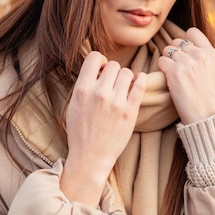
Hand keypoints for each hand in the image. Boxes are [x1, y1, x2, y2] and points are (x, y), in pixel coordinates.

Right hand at [61, 51, 146, 206]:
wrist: (91, 156)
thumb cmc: (80, 132)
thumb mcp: (73, 105)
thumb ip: (84, 86)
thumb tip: (96, 68)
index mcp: (82, 90)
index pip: (94, 57)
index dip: (99, 61)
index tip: (101, 69)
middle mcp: (99, 93)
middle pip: (113, 65)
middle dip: (113, 71)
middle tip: (112, 82)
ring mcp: (116, 102)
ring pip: (127, 72)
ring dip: (125, 77)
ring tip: (122, 87)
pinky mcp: (130, 111)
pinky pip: (140, 84)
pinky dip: (141, 79)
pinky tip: (138, 81)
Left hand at [158, 27, 214, 123]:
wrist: (208, 116)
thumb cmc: (210, 98)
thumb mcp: (214, 71)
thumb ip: (203, 57)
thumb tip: (189, 48)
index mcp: (210, 53)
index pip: (192, 32)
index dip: (185, 40)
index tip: (184, 51)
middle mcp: (198, 54)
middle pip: (177, 41)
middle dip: (175, 52)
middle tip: (178, 68)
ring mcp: (186, 62)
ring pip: (167, 50)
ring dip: (167, 60)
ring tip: (174, 74)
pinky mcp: (174, 72)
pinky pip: (161, 61)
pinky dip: (162, 69)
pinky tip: (168, 78)